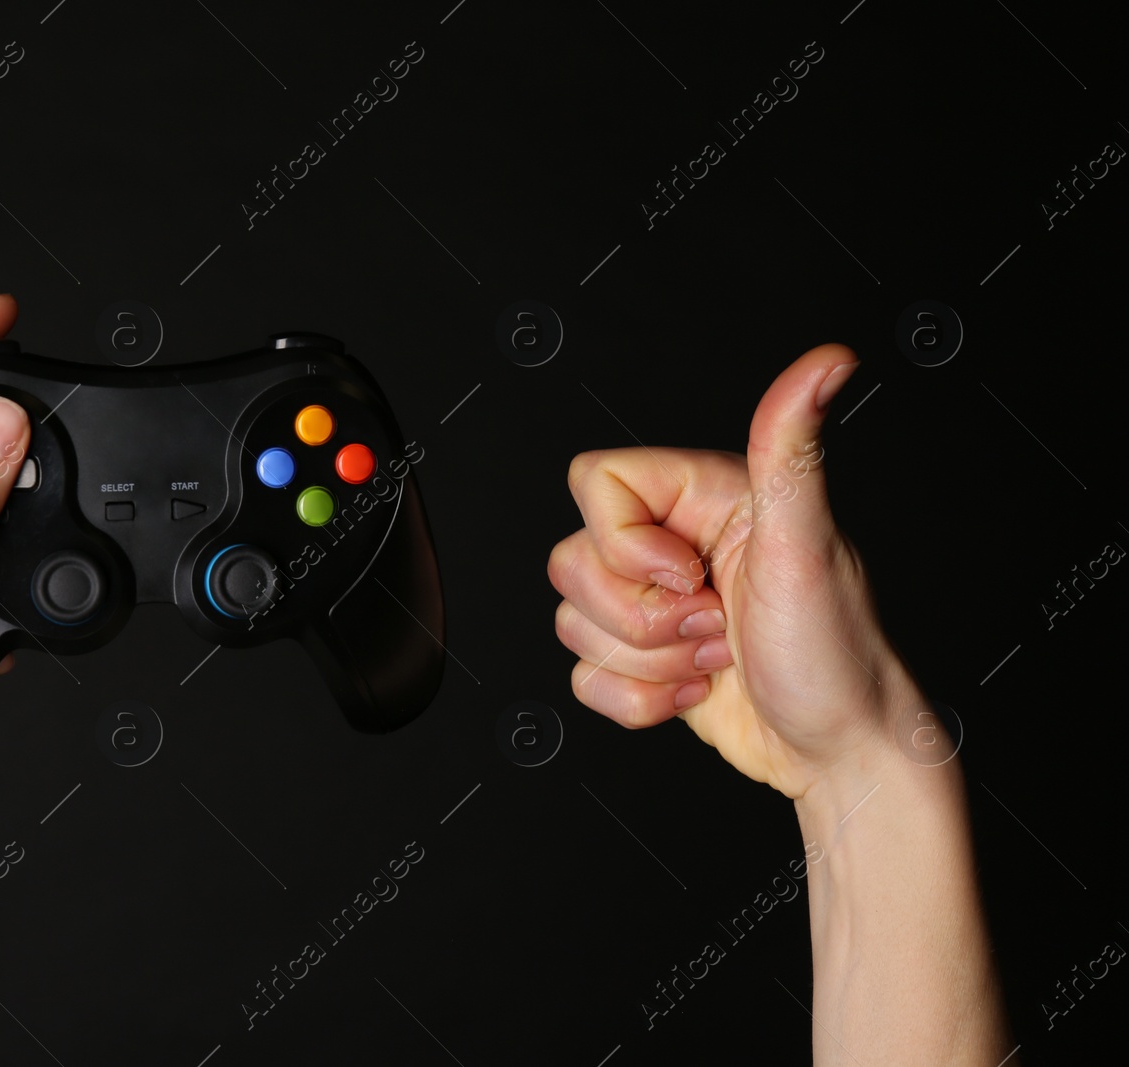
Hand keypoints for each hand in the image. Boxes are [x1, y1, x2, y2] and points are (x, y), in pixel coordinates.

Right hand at [548, 344, 920, 798]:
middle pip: (573, 559)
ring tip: (718, 661)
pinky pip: (583, 676)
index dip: (625, 541)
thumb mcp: (807, 545)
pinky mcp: (643, 660)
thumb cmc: (837, 655)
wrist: (843, 755)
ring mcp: (654, 605)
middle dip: (641, 617)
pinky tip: (698, 693)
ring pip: (572, 620)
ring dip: (648, 662)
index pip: (595, 482)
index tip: (691, 575)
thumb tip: (830, 360)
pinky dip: (637, 701)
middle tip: (716, 625)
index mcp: (703, 496)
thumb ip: (792, 449)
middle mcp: (673, 543)